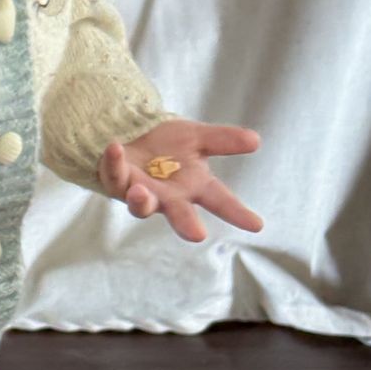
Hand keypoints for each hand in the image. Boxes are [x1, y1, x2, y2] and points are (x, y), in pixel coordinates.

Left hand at [97, 118, 263, 242]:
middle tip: (197, 235)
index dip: (237, 213)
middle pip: (179, 214)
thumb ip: (223, 140)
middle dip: (186, 224)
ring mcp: (141, 192)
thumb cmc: (169, 144)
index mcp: (194, 187)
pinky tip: (115, 148)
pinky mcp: (116, 180)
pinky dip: (115, 162)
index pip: (220, 201)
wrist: (134, 134)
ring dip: (141, 200)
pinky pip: (114, 174)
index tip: (256, 225)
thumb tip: (256, 140)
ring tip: (140, 191)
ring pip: (141, 204)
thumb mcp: (198, 137)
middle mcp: (169, 196)